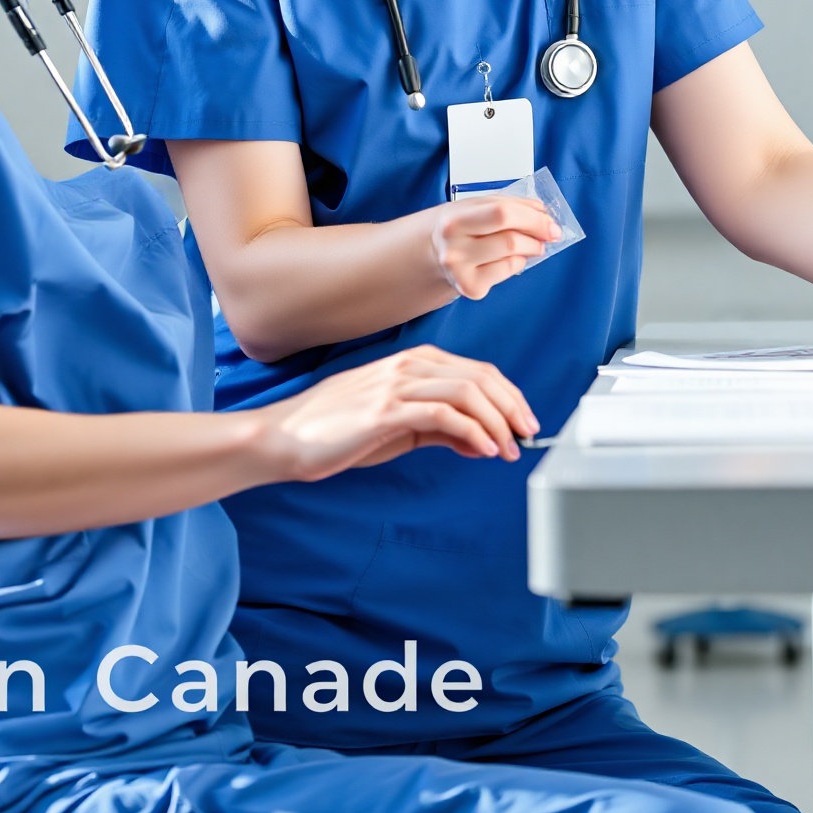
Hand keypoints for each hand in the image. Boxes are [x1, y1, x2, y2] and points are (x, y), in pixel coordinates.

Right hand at [254, 346, 539, 480]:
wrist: (286, 436)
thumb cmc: (337, 430)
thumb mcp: (396, 424)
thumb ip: (438, 427)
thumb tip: (479, 439)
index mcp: (413, 363)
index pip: (477, 371)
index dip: (508, 396)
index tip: (524, 422)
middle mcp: (408, 366)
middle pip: (479, 377)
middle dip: (511, 407)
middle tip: (527, 435)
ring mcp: (395, 385)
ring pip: (466, 392)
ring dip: (496, 422)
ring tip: (507, 448)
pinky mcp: (384, 410)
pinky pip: (441, 415)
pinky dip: (470, 431)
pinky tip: (482, 449)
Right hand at [427, 195, 558, 300]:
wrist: (433, 252)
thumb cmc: (460, 225)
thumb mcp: (477, 205)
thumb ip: (510, 204)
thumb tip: (543, 213)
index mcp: (454, 219)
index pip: (502, 214)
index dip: (532, 218)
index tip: (550, 221)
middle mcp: (454, 248)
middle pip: (510, 240)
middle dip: (538, 234)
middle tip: (549, 232)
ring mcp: (461, 272)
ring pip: (513, 257)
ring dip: (531, 248)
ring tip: (531, 243)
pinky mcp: (471, 289)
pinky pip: (508, 271)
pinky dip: (518, 262)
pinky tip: (511, 257)